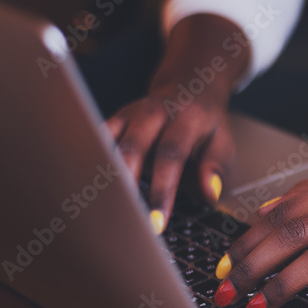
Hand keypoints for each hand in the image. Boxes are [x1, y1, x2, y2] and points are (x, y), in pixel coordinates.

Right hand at [105, 14, 248, 232]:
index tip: (156, 222)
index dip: (161, 190)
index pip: (170, 156)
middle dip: (126, 187)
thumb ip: (215, 166)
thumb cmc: (207, 123)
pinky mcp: (113, 119)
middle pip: (131, 149)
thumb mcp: (223, 141)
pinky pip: (96, 141)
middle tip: (123, 220)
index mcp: (184, 118)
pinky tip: (85, 191)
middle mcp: (153, 112)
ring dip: (102, 177)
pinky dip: (90, 164)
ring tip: (97, 211)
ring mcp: (129, 114)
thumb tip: (210, 194)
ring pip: (107, 145)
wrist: (190, 86)